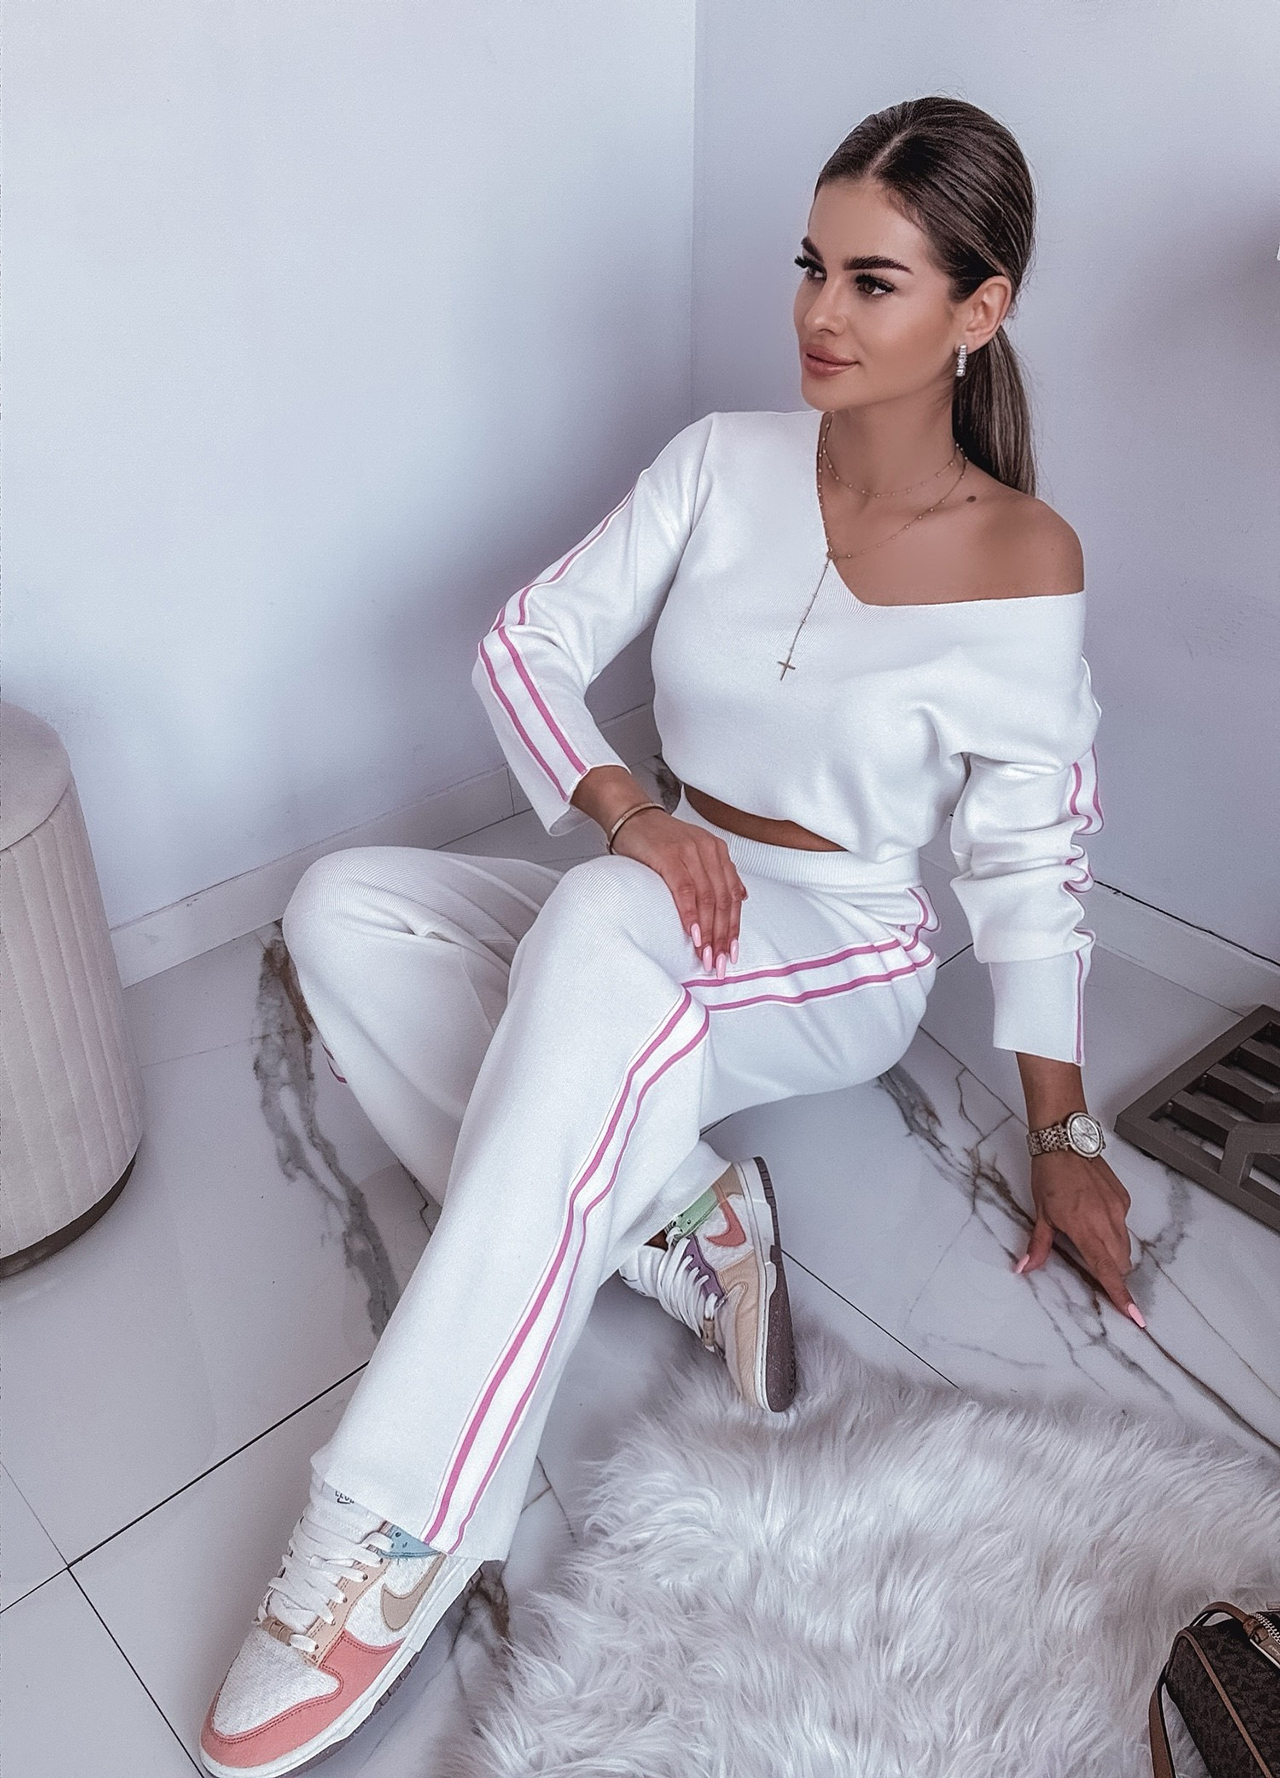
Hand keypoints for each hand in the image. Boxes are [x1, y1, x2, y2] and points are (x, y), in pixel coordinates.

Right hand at [611, 807, 748, 974]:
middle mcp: (708, 850)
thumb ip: (718, 873)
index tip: (731, 952)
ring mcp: (690, 852)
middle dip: (723, 936)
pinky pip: (685, 890)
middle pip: (723, 901)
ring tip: (706, 955)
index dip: (733, 928)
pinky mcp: (669, 856)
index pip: (733, 896)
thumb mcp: (695, 853)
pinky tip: (693, 934)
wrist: (632, 816)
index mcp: (717, 852)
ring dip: (708, 932)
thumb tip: (742, 897)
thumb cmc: (659, 839)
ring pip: (708, 899)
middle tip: (718, 962)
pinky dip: (691, 915)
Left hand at [1017, 1150, 1144, 1327]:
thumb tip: (1025, 1268)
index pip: (1107, 1270)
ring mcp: (1118, 1209)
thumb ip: (1038, 1246)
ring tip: (1090, 1238)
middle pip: (1120, 1263)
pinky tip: (1094, 1216)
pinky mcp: (1123, 1198)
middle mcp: (1107, 1221)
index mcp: (1085, 1229)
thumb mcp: (1041, 1213)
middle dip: (1112, 1273)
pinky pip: (1124, 1224)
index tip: (1135, 1316)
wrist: (1065, 1141)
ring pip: (1124, 1245)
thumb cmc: (1049, 1175)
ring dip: (1113, 1253)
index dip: (1121, 1296)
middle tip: (1093, 1267)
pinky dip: (1113, 1230)